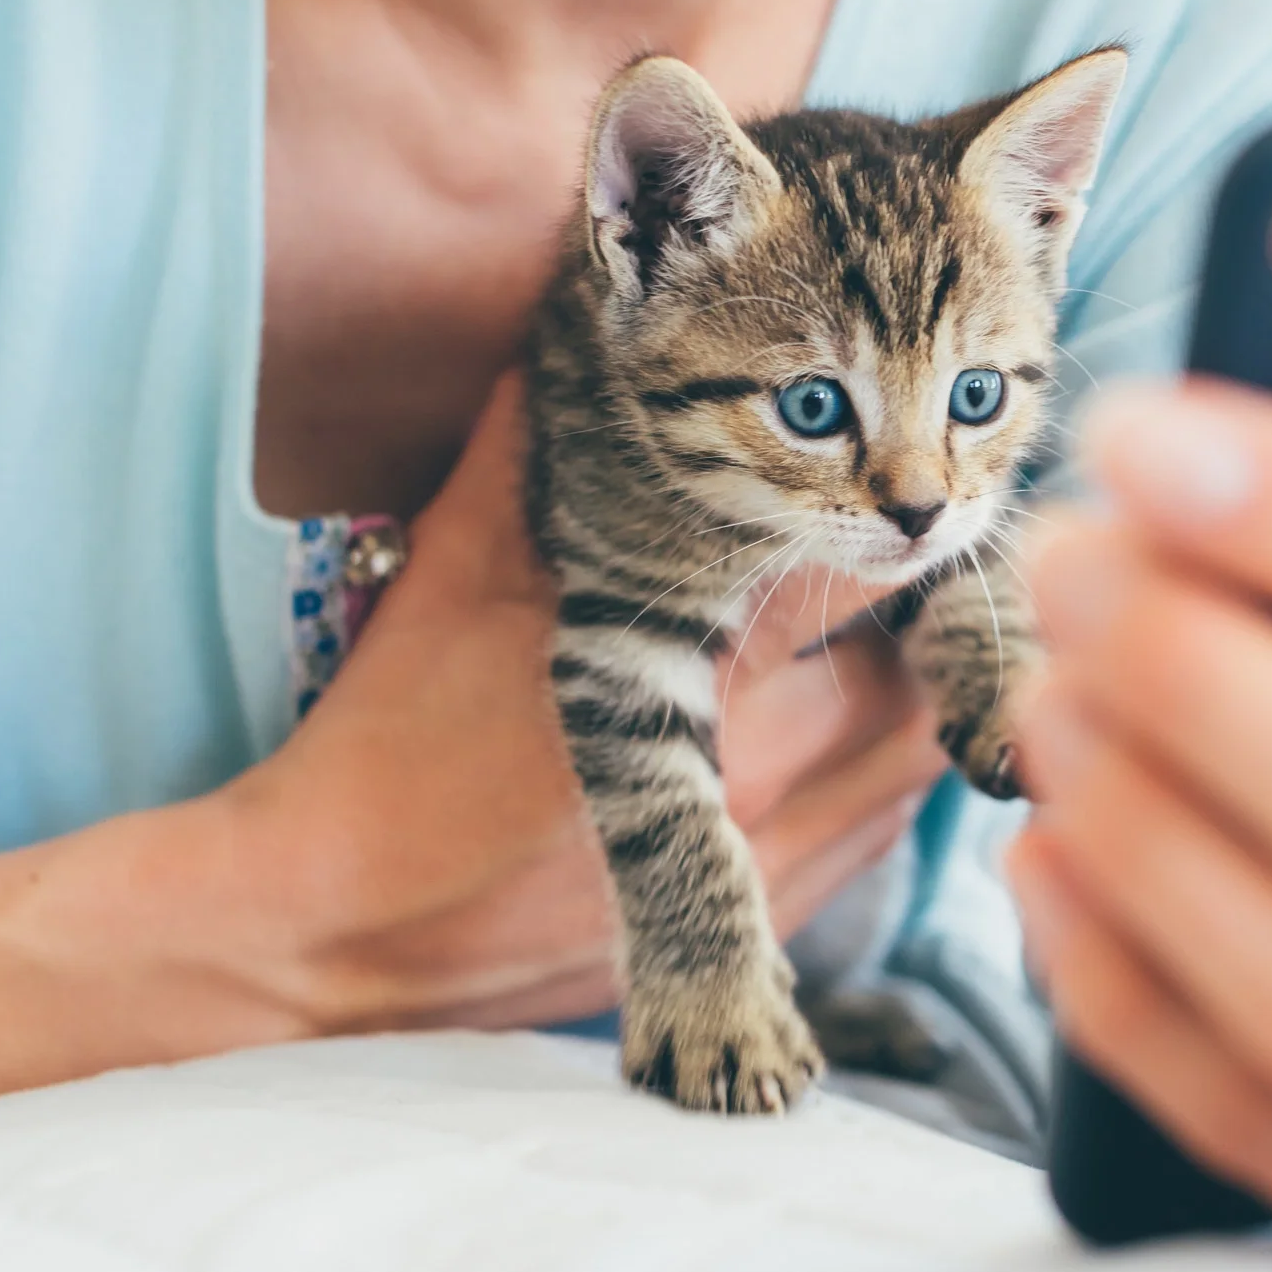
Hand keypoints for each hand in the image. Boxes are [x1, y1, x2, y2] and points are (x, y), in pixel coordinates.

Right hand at [219, 374, 944, 1032]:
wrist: (345, 942)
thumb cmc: (391, 747)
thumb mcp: (458, 574)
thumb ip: (532, 446)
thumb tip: (556, 328)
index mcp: (713, 673)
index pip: (867, 570)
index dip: (883, 511)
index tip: (865, 480)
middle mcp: (782, 769)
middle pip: (926, 665)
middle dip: (920, 604)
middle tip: (883, 543)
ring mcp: (792, 851)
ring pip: (921, 747)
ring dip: (913, 683)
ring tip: (865, 632)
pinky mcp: (780, 908)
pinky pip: (888, 820)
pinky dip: (880, 762)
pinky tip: (830, 724)